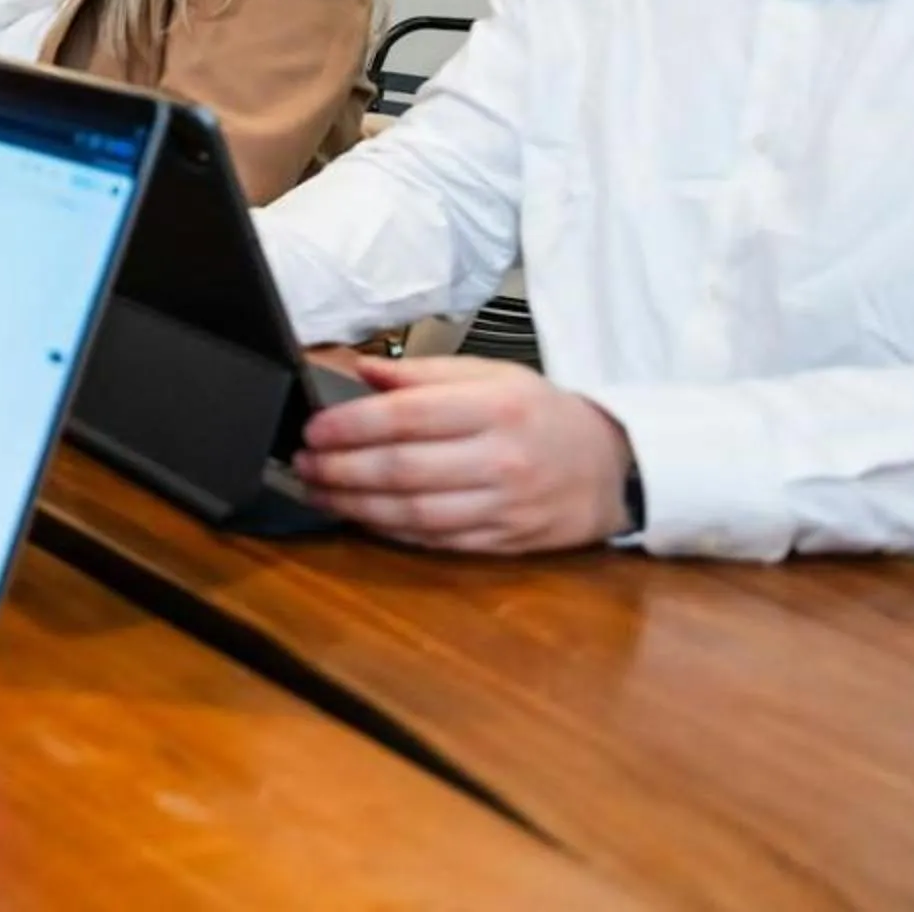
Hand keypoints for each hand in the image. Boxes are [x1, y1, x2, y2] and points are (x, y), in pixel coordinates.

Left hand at [293, 355, 634, 553]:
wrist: (611, 467)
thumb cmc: (541, 414)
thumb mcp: (492, 375)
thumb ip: (424, 373)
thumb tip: (363, 370)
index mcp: (497, 408)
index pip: (408, 417)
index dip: (352, 425)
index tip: (313, 428)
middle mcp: (502, 460)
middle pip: (404, 470)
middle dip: (341, 468)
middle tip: (302, 462)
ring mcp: (504, 508)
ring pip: (414, 513)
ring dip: (355, 504)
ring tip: (317, 489)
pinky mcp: (504, 542)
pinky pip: (434, 541)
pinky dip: (389, 531)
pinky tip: (359, 515)